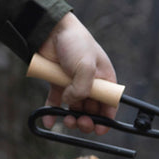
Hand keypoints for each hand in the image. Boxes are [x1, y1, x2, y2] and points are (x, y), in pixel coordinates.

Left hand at [35, 12, 116, 133]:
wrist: (51, 29)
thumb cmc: (75, 42)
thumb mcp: (85, 66)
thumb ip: (82, 89)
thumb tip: (71, 102)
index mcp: (104, 79)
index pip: (109, 104)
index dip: (106, 118)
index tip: (99, 129)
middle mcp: (90, 84)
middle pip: (92, 110)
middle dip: (88, 120)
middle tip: (81, 122)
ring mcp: (73, 84)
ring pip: (74, 109)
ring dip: (72, 119)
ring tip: (67, 120)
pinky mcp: (57, 83)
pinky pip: (55, 103)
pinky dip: (52, 113)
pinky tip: (49, 122)